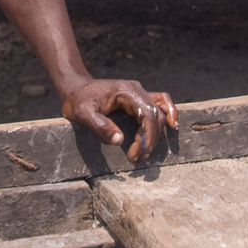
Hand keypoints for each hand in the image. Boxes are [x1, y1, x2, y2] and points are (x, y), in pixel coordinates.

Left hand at [61, 79, 177, 162]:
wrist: (76, 89)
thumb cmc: (78, 100)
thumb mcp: (82, 113)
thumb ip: (100, 126)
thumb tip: (119, 139)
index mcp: (126, 91)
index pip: (147, 113)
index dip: (148, 134)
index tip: (140, 152)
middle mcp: (137, 90)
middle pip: (155, 115)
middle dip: (149, 139)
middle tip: (137, 158)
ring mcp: (139, 93)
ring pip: (159, 112)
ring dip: (156, 134)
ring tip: (145, 153)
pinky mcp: (138, 99)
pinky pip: (159, 104)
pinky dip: (168, 114)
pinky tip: (172, 126)